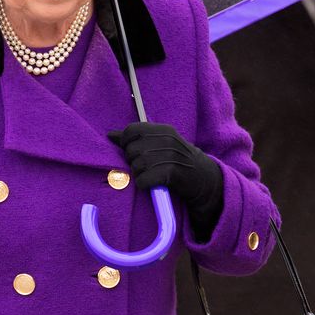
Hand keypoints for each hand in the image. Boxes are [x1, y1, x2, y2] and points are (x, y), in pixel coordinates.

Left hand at [108, 122, 222, 241]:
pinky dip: (144, 184)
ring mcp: (170, 156)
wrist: (204, 179)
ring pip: (136, 166)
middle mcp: (167, 140)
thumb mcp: (160, 144)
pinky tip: (152, 184)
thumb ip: (136, 138)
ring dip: (139, 174)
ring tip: (151, 175)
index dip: (126, 142)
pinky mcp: (170, 173)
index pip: (131, 130)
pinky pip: (143, 180)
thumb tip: (110, 135)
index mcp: (163, 129)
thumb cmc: (177, 161)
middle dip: (133, 161)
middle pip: (131, 150)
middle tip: (146, 167)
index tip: (132, 151)